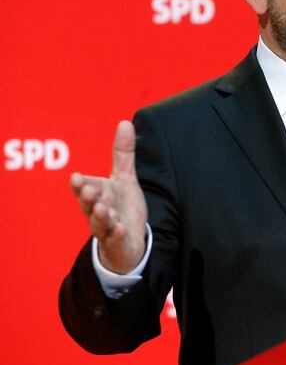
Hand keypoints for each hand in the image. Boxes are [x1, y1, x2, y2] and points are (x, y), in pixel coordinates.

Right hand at [70, 121, 146, 273]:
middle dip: (87, 198)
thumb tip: (125, 122)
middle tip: (88, 190)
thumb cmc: (122, 207)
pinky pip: (115, 239)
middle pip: (88, 205)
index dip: (80, 184)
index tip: (77, 177)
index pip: (84, 188)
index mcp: (97, 195)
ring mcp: (106, 229)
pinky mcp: (117, 242)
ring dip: (99, 216)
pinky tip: (120, 229)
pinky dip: (116, 234)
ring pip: (99, 223)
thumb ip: (123, 153)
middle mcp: (97, 212)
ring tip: (101, 209)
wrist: (129, 239)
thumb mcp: (125, 178)